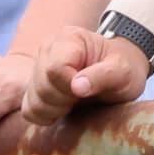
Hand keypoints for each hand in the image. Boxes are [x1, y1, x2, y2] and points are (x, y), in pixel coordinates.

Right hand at [21, 28, 149, 122]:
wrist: (121, 72)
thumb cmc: (125, 69)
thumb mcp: (124, 72)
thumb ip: (102, 76)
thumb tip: (76, 87)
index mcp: (69, 39)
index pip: (55, 69)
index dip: (70, 87)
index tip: (86, 90)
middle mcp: (48, 49)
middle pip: (41, 86)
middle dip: (64, 100)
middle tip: (84, 96)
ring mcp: (38, 67)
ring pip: (32, 100)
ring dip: (55, 109)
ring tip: (75, 102)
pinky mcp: (34, 86)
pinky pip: (28, 110)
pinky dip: (45, 115)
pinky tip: (64, 109)